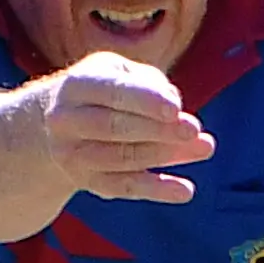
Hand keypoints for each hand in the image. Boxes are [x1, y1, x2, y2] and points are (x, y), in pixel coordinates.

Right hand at [31, 52, 214, 207]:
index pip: (112, 92)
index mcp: (76, 86)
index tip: (176, 109)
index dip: (145, 101)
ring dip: (165, 154)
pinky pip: (124, 187)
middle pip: (115, 128)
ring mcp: (72, 155)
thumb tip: (175, 111)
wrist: (59, 125)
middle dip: (158, 130)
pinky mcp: (87, 181)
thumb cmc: (104, 90)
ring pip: (122, 159)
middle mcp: (66, 121)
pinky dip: (156, 190)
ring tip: (205, 147)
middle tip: (194, 130)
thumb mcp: (120, 71)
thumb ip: (148, 82)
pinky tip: (185, 190)